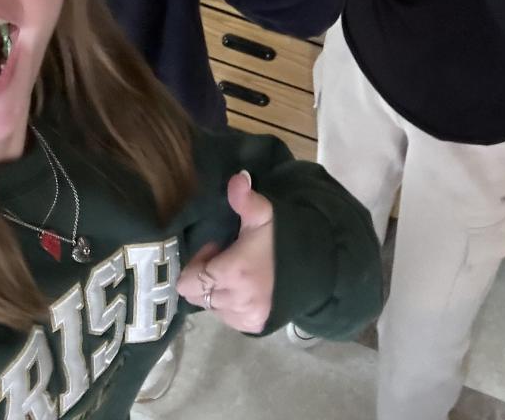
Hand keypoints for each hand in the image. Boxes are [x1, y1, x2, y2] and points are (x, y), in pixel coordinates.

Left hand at [175, 170, 274, 333]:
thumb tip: (236, 178)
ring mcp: (244, 317)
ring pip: (212, 307)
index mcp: (233, 272)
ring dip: (218, 292)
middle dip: (206, 278)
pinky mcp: (253, 326)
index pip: (188, 283)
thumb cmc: (284, 240)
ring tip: (239, 275)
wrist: (316, 267)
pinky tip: (248, 289)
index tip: (217, 249)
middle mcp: (236, 300)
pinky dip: (231, 305)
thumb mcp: (265, 215)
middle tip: (227, 261)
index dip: (197, 264)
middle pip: (197, 296)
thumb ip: (245, 199)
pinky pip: (227, 318)